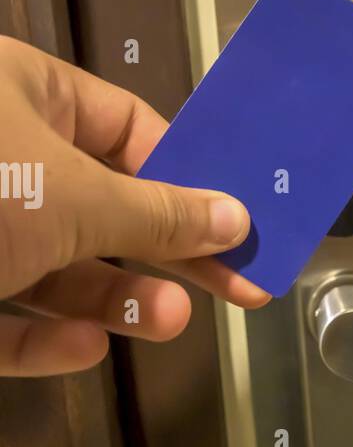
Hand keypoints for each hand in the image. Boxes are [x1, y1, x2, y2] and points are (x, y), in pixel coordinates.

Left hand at [0, 35, 268, 376]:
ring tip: (167, 323)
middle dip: (159, 251)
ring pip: (50, 269)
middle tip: (235, 289)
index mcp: (19, 95)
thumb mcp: (74, 197)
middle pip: (95, 205)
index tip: (233, 220)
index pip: (121, 124)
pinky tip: (86, 350)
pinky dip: (42, 339)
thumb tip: (237, 218)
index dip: (182, 172)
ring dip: (112, 300)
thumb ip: (159, 214)